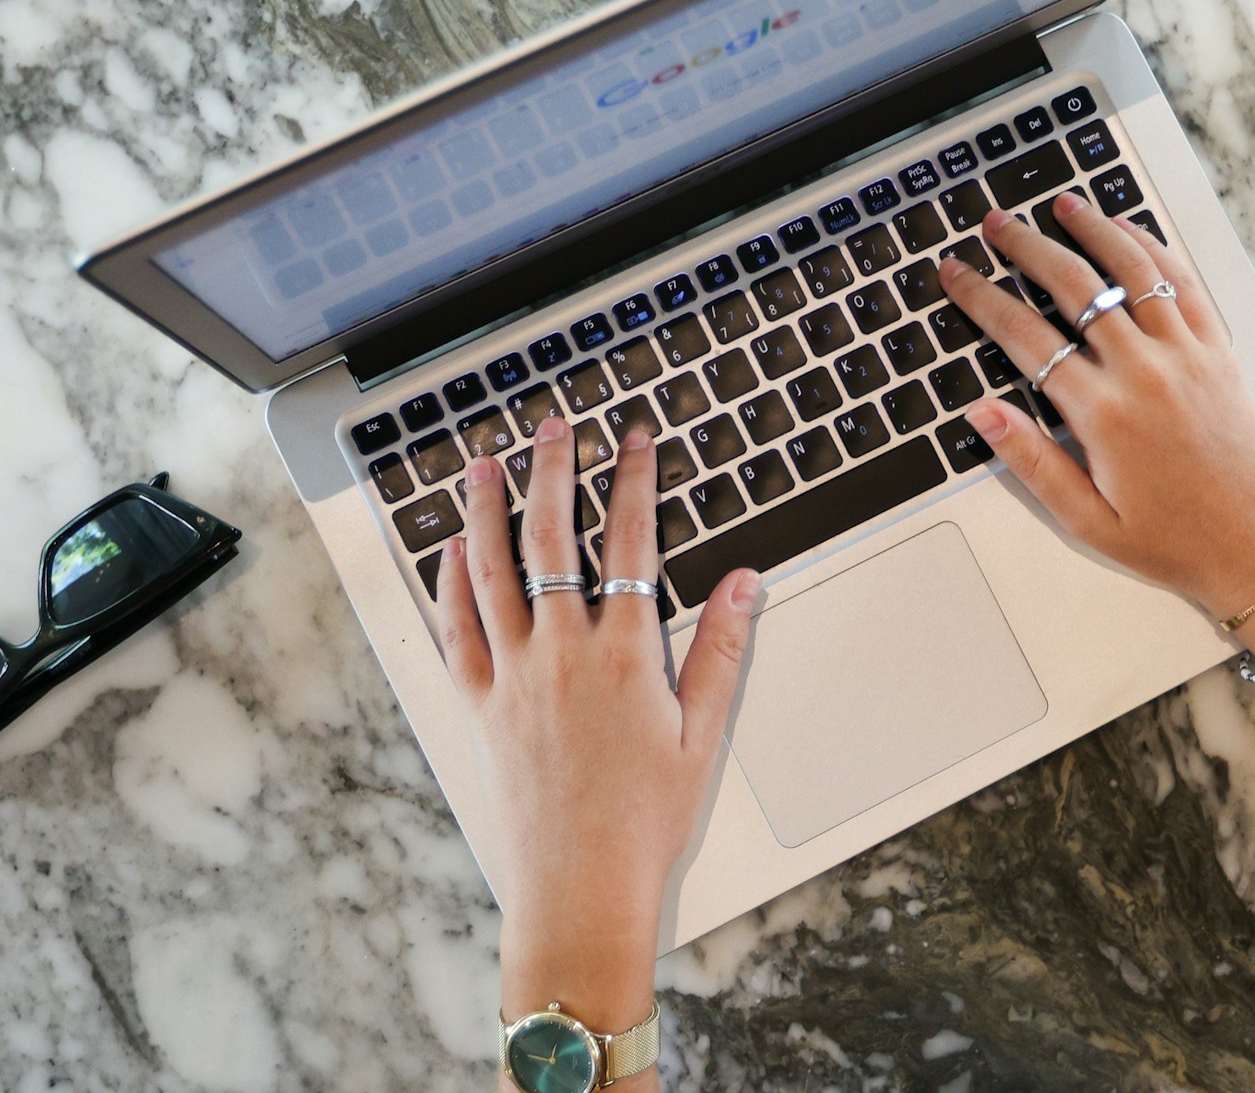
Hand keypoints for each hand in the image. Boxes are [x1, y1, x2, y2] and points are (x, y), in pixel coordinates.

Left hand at [435, 417, 758, 1024]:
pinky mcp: (481, 705)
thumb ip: (721, 649)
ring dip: (487, 510)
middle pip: (551, 539)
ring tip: (484, 464)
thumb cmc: (645, 819)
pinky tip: (452, 552)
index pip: (629, 542)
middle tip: (554, 428)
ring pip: (492, 572)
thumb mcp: (703, 733)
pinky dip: (451, 584)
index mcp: (624, 654)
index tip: (633, 439)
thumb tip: (743, 581)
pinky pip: (457, 631)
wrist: (580, 885)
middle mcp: (562, 653)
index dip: (632, 480)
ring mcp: (513, 676)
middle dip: (554, 473)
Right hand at [938, 197, 1254, 619]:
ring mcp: (1185, 354)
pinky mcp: (1218, 352)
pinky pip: (1183, 284)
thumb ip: (1032, 462)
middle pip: (1072, 285)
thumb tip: (982, 415)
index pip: (1025, 337)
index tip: (956, 274)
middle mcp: (1143, 371)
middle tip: (996, 224)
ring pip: (1131, 269)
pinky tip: (1131, 231)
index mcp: (1102, 413)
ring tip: (1062, 204)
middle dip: (1026, 247)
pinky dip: (1154, 249)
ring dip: (1093, 229)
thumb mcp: (1087, 520)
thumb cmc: (1175, 541)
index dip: (982, 298)